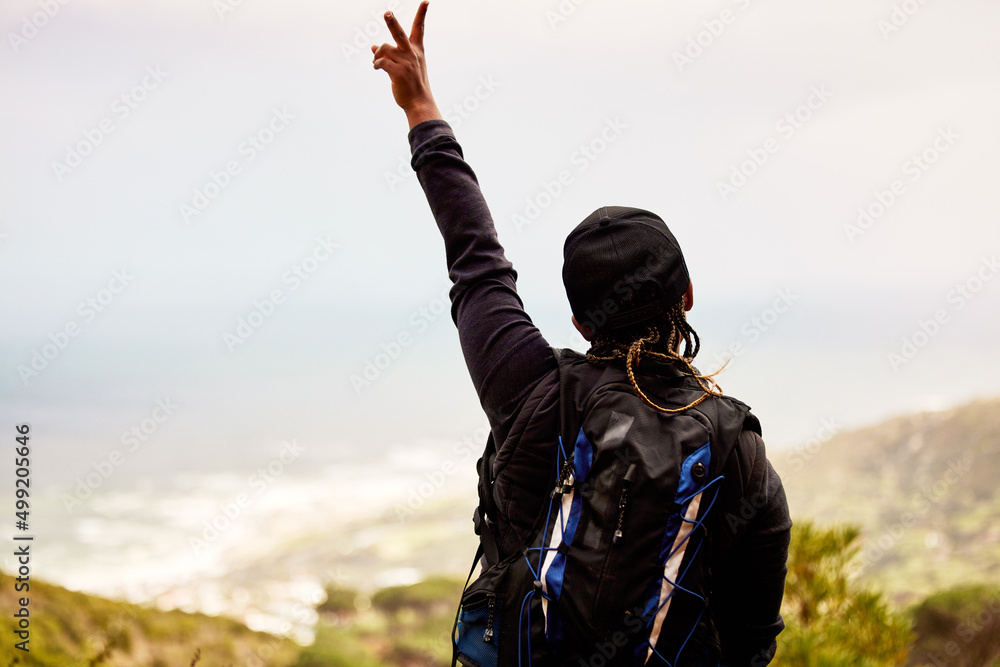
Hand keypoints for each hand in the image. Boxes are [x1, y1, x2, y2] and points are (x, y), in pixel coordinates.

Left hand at [372, 1, 442, 128]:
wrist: (418, 102)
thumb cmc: (410, 85)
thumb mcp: (403, 67)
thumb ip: (390, 55)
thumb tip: (372, 46)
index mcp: (416, 51)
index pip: (419, 29)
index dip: (422, 14)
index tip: (426, 1)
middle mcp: (412, 54)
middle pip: (400, 33)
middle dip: (392, 22)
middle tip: (387, 13)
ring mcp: (406, 63)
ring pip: (384, 48)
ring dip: (377, 54)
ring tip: (376, 63)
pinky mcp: (399, 72)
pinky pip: (381, 62)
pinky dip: (376, 64)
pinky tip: (377, 68)